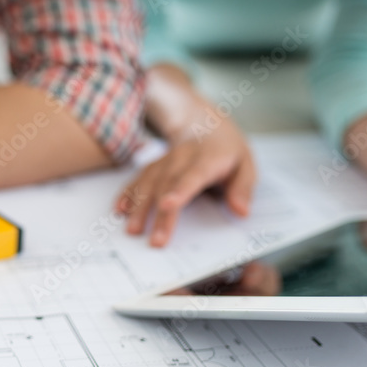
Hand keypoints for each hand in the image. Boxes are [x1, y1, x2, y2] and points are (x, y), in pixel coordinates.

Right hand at [116, 111, 255, 246]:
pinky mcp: (154, 166)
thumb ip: (243, 188)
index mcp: (208, 158)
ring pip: (149, 182)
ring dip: (139, 206)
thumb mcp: (246, 165)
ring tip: (133, 229)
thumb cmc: (227, 153)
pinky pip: (139, 178)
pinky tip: (120, 209)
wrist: (206, 126)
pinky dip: (128, 194)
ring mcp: (165, 161)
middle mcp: (182, 158)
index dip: (179, 190)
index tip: (168, 205)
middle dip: (159, 214)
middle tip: (155, 240)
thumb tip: (240, 211)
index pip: (192, 175)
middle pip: (167, 185)